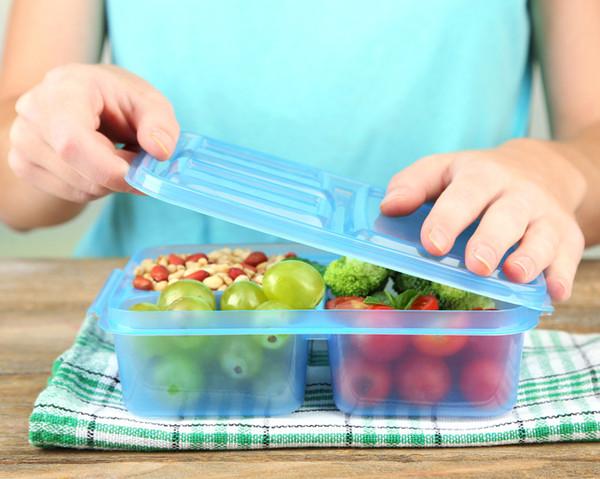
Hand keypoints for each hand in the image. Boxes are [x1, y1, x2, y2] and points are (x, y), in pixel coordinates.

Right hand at [7, 63, 179, 202]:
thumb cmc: (119, 100)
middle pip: (77, 169)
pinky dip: (94, 188)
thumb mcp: (151, 104)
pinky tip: (98, 165)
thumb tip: (160, 152)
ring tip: (116, 156)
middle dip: (118, 176)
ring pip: (78, 187)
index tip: (138, 175)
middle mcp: (33, 111)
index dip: (108, 169)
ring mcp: (22, 139)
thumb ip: (161, 125)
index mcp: (64, 87)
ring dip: (109, 183)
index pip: (73, 141)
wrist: (89, 99)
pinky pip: (69, 194)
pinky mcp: (23, 163)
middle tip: (137, 160)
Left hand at [381, 139, 586, 300]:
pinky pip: (569, 257)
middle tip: (476, 265)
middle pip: (507, 215)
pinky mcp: (567, 236)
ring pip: (543, 237)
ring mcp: (545, 215)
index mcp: (481, 175)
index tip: (432, 244)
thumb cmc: (478, 179)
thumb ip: (414, 184)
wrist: (542, 168)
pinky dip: (563, 275)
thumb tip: (388, 208)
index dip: (447, 218)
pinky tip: (553, 293)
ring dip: (530, 258)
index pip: (463, 194)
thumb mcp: (445, 170)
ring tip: (514, 276)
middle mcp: (517, 193)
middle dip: (491, 240)